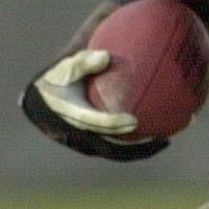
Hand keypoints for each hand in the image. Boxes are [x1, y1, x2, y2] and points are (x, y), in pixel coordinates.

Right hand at [21, 52, 166, 161]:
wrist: (43, 100)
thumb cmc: (58, 79)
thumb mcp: (67, 66)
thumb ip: (84, 61)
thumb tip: (106, 56)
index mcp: (72, 116)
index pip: (95, 124)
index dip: (114, 125)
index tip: (134, 120)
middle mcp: (80, 136)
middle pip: (112, 149)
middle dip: (137, 148)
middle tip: (162, 139)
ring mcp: (87, 144)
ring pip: (117, 152)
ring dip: (141, 150)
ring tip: (166, 139)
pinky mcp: (94, 144)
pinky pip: (118, 147)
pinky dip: (136, 142)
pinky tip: (159, 130)